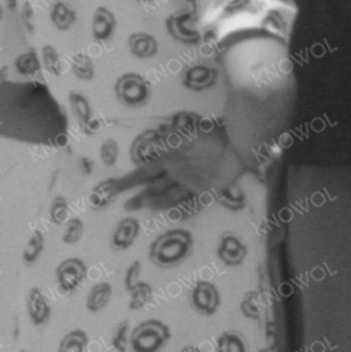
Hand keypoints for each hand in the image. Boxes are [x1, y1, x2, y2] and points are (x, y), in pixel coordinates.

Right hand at [122, 114, 251, 208]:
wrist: (237, 142)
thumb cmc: (210, 135)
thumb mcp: (185, 135)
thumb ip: (166, 142)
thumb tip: (145, 149)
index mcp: (170, 160)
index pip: (145, 173)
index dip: (130, 180)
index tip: (113, 188)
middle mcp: (178, 174)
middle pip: (155, 188)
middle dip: (140, 196)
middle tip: (126, 206)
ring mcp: (192, 184)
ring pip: (171, 197)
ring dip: (158, 202)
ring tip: (144, 204)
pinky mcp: (208, 192)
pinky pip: (194, 205)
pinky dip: (184, 211)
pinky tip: (173, 216)